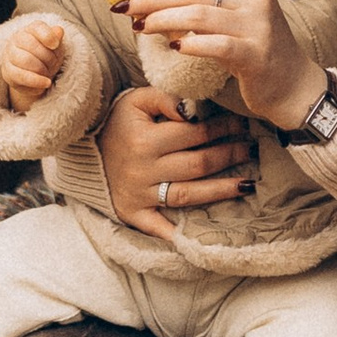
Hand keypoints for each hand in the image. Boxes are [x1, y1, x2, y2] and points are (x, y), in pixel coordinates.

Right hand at [1, 13, 68, 108]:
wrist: (33, 76)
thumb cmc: (45, 57)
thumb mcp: (54, 47)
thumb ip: (56, 38)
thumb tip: (59, 31)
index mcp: (30, 30)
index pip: (37, 27)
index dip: (48, 36)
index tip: (56, 45)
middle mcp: (16, 39)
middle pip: (33, 46)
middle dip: (48, 58)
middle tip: (54, 64)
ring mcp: (9, 56)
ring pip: (27, 60)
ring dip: (43, 69)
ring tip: (48, 73)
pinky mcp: (8, 72)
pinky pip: (22, 76)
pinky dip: (37, 81)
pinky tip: (47, 83)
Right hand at [98, 82, 254, 242]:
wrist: (85, 152)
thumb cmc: (118, 123)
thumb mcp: (136, 100)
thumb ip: (166, 98)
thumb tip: (194, 109)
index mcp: (145, 139)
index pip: (194, 133)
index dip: (223, 128)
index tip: (243, 125)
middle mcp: (144, 169)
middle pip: (198, 164)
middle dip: (230, 155)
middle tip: (251, 149)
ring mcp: (140, 194)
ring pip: (188, 195)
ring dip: (221, 190)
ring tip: (248, 184)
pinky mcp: (134, 213)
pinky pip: (158, 227)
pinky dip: (177, 234)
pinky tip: (202, 238)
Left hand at [124, 0, 324, 127]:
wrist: (291, 82)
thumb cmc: (249, 44)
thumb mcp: (228, 12)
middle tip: (125, 8)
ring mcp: (258, 23)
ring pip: (198, 14)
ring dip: (162, 20)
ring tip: (141, 27)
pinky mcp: (257, 53)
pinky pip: (216, 45)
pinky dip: (190, 44)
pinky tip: (172, 48)